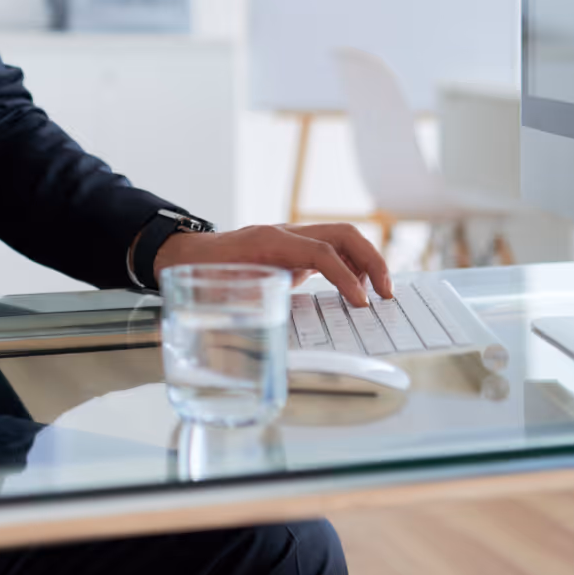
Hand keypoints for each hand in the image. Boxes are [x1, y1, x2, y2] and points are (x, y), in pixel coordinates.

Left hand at [153, 222, 391, 306]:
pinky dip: (351, 265)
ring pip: (340, 237)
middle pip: (342, 233)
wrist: (187, 255)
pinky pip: (331, 249)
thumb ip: (251, 309)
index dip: (345, 277)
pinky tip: (356, 289)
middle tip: (386, 293)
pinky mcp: (293, 249)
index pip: (320, 251)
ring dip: (366, 261)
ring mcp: (290, 238)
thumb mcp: (223, 295)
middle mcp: (284, 233)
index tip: (361, 303)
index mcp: (268, 242)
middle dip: (371, 259)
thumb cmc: (202, 276)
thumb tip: (270, 342)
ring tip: (379, 292)